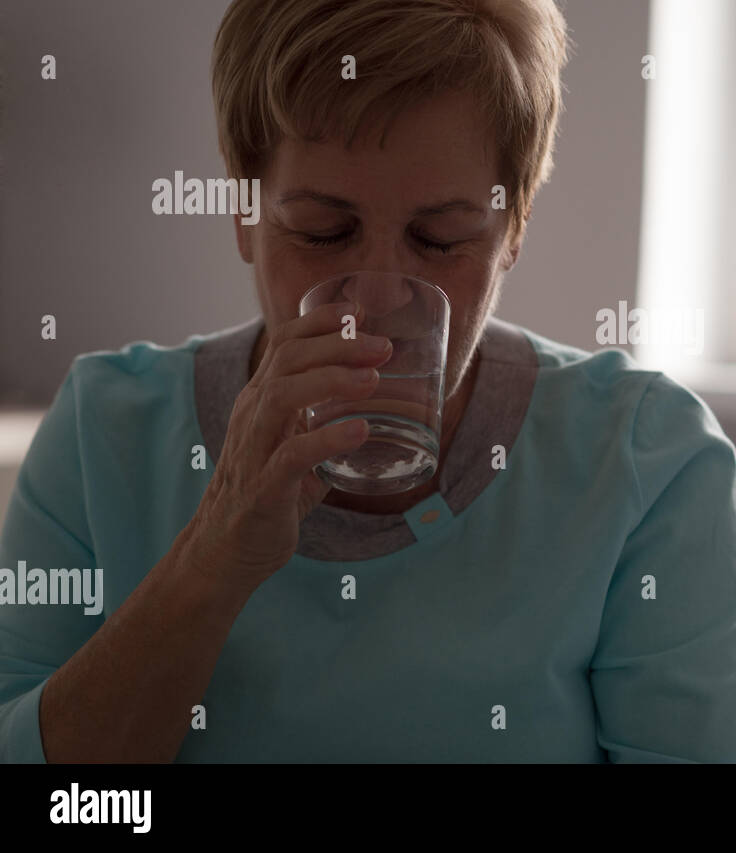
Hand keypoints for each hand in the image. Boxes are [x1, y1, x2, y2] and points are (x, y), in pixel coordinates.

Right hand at [178, 300, 393, 589]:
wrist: (225, 550)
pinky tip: (360, 432)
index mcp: (261, 400)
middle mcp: (254, 414)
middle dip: (339, 345)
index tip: (358, 311)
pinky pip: (293, 454)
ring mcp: (255, 448)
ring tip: (374, 379)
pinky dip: (328, 439)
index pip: (285, 342)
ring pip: (284, 395)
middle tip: (384, 346)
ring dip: (332, 380)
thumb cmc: (266, 493)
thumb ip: (324, 424)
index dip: (320, 321)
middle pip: (288, 358)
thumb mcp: (294, 445)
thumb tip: (378, 413)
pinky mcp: (264, 486)